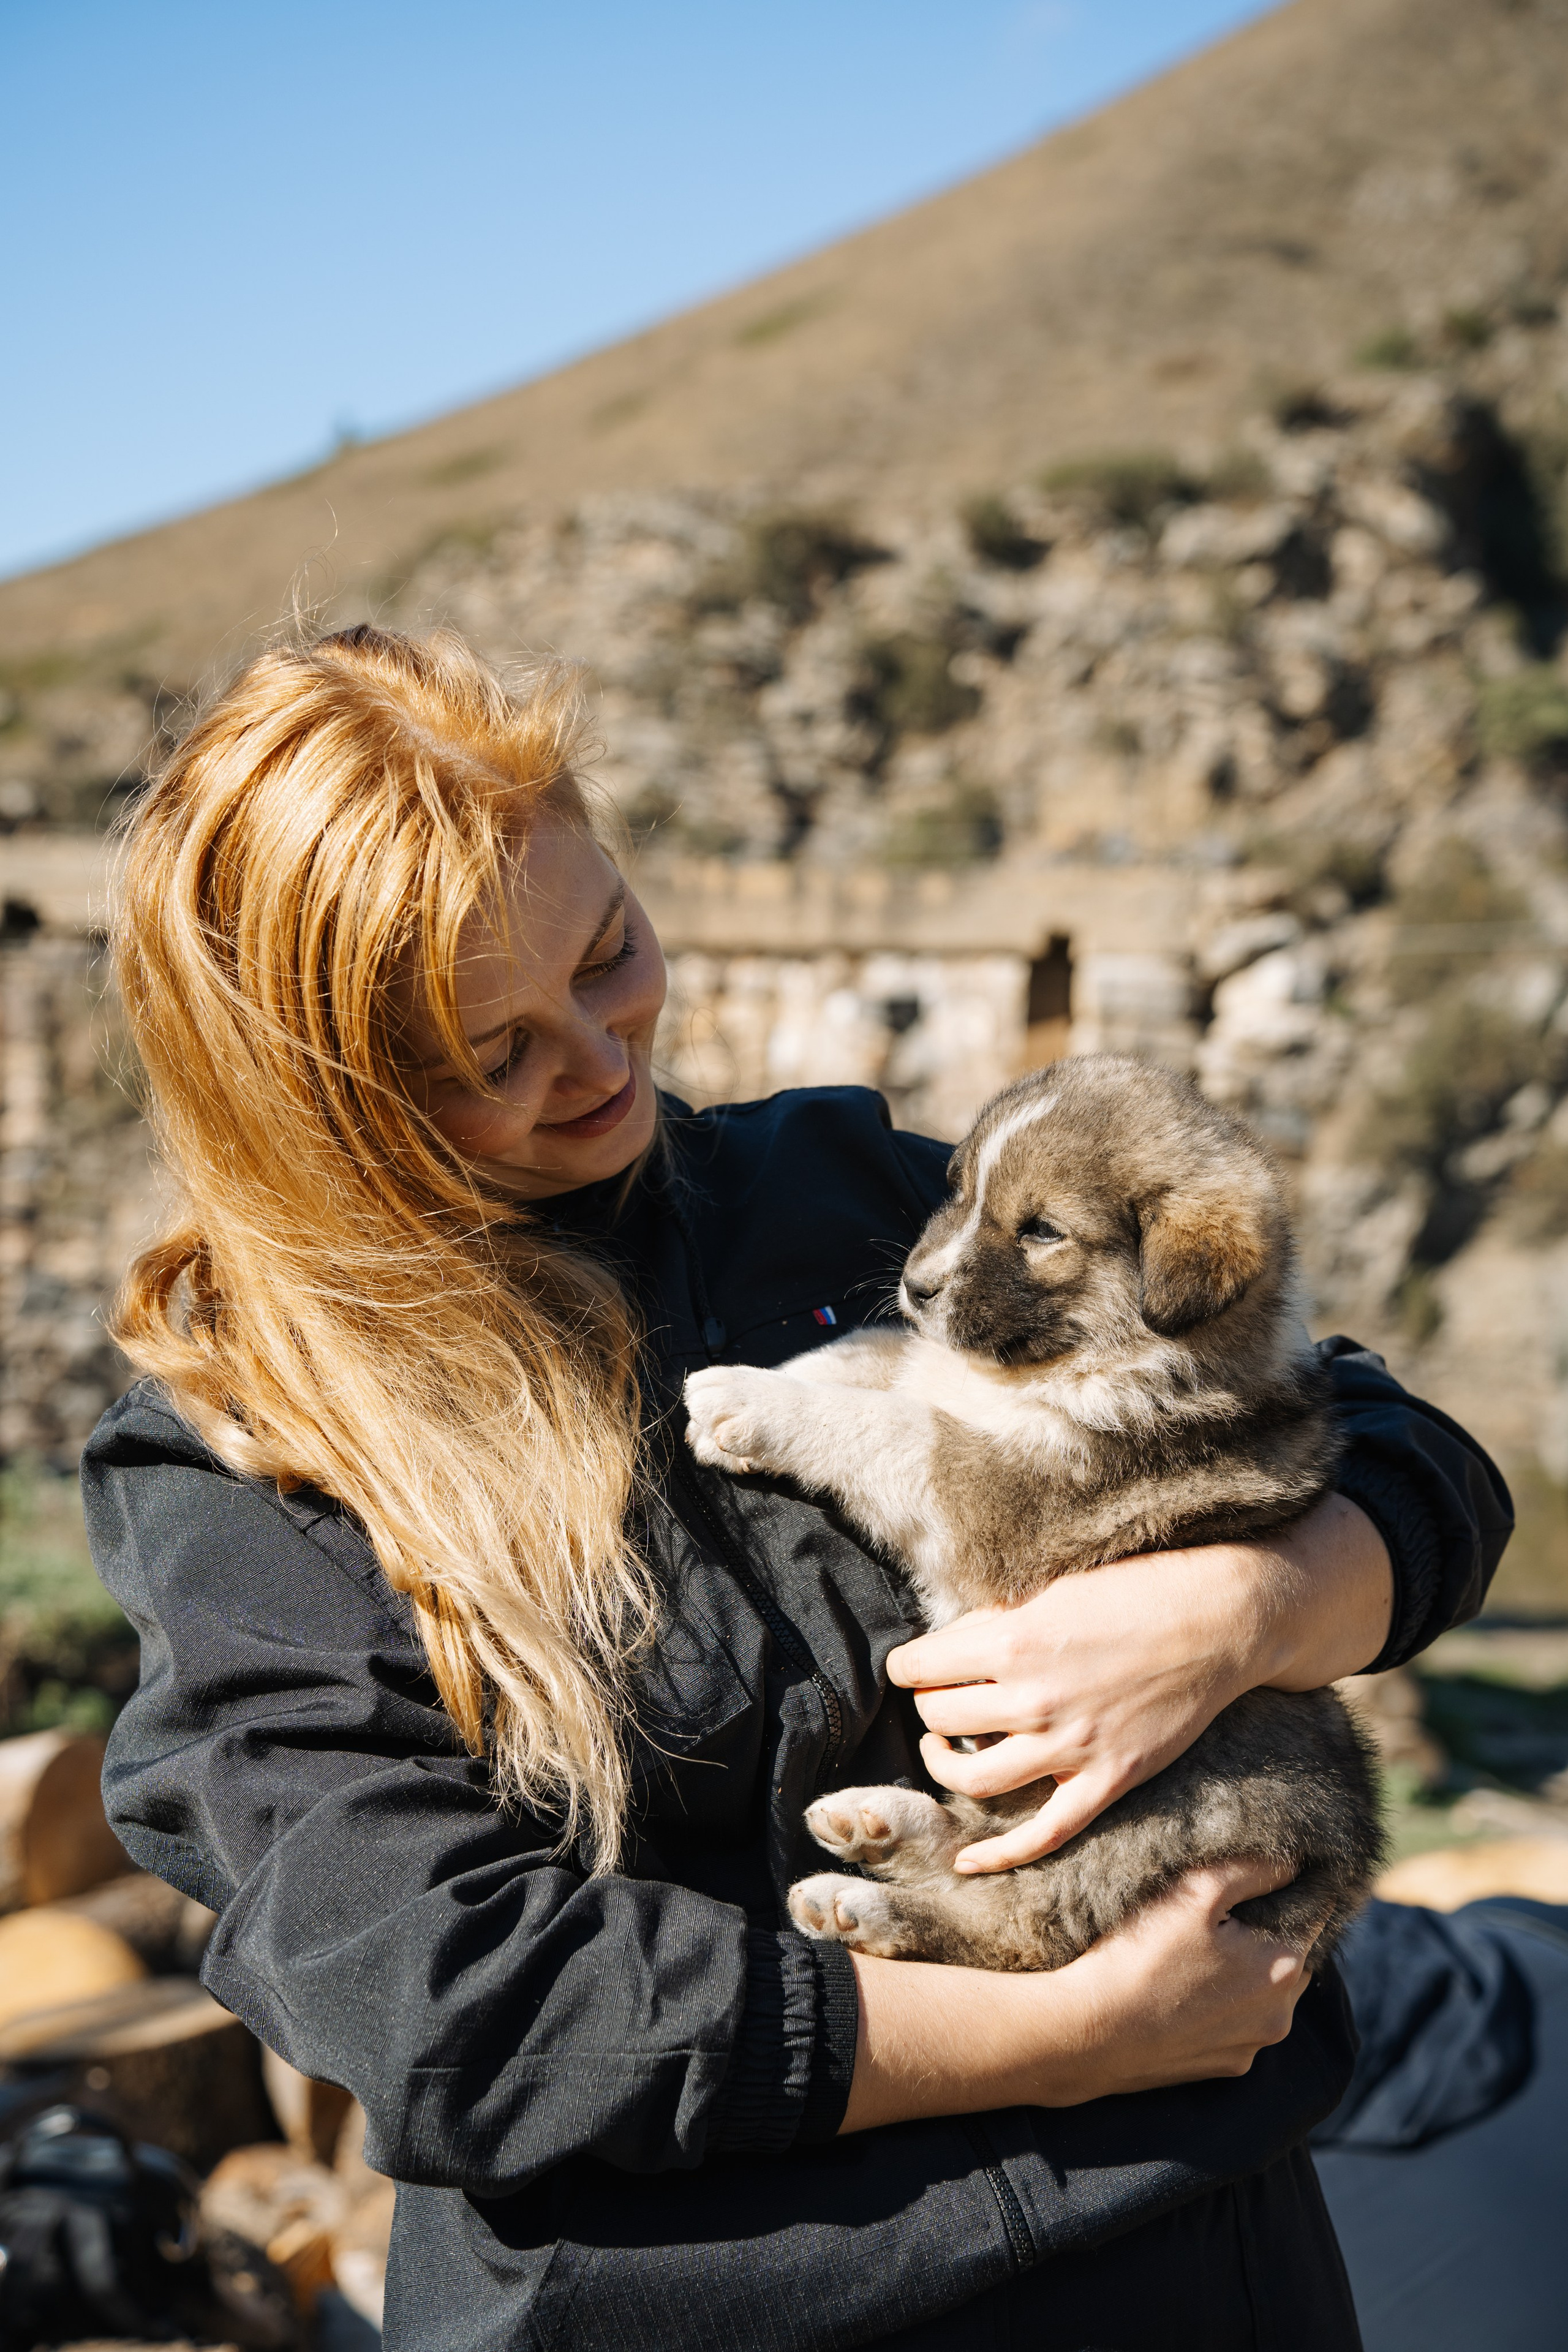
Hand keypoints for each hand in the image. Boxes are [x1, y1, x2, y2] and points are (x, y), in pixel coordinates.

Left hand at [886, 1493, 1391, 1870]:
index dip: (908, 1667)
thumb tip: (946, 1648)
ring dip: (943, 1764)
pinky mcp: (1106, 1780)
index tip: (913, 1666)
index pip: (920, 1667)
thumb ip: (997, 1622)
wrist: (1217, 1620)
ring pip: (973, 1776)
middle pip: (940, 1717)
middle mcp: (1033, 1698)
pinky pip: (1041, 1834)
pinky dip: (999, 1854)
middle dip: (929, 1706)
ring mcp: (1070, 1746)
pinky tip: (967, 1860)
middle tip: (938, 1697)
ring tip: (942, 1748)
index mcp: (1012, 1640)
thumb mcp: (1051, 1589)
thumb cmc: (1134, 1591)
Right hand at [1050, 1858, 1317, 2099]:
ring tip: (1201, 1948)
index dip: (1292, 1885)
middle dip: (1269, 1928)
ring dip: (1247, 1968)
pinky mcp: (1223, 2068)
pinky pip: (1239, 2023)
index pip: (1314, 1911)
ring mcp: (1251, 2047)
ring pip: (1266, 1992)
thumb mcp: (1196, 1892)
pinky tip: (1187, 1987)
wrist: (1090, 2032)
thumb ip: (1253, 1869)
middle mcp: (1280, 2015)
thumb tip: (1294, 1861)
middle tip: (1225, 1908)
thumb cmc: (1141, 1955)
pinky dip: (1225, 2003)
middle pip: (1291, 1953)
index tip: (1268, 1869)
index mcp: (1282, 1967)